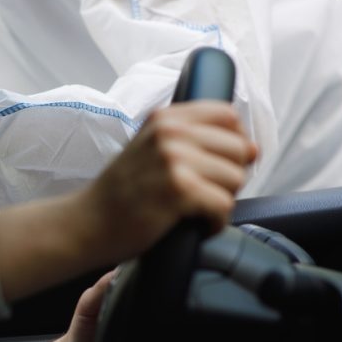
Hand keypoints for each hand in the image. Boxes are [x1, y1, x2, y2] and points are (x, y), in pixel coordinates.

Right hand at [81, 101, 258, 263]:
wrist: (88, 222)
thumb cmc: (123, 192)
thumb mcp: (150, 148)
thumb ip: (193, 139)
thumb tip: (253, 148)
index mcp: (165, 118)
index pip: (228, 116)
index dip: (232, 143)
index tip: (216, 164)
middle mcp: (169, 132)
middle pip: (239, 150)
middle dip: (228, 177)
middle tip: (200, 194)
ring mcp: (172, 159)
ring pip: (234, 179)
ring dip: (220, 202)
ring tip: (193, 210)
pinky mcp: (177, 190)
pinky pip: (223, 206)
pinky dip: (214, 223)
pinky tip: (194, 225)